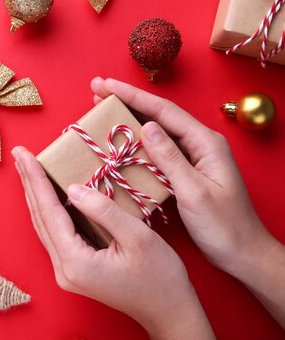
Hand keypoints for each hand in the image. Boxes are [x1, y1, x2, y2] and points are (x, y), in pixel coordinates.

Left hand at [12, 146, 222, 339]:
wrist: (169, 313)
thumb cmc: (160, 278)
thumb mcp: (137, 238)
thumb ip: (103, 211)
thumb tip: (72, 189)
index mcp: (76, 262)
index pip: (49, 212)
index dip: (36, 180)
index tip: (23, 154)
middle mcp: (63, 269)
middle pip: (40, 218)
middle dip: (29, 183)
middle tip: (19, 154)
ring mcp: (66, 272)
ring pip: (44, 226)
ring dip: (35, 195)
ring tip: (27, 168)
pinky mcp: (74, 271)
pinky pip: (55, 234)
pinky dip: (48, 210)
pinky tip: (46, 194)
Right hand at [90, 77, 284, 326]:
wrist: (243, 254)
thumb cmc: (225, 227)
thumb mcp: (196, 193)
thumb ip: (171, 159)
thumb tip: (147, 128)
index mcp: (206, 143)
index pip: (164, 111)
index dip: (133, 96)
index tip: (106, 85)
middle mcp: (199, 144)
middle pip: (158, 115)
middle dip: (127, 100)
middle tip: (96, 89)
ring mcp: (192, 157)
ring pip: (156, 130)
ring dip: (129, 118)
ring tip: (102, 108)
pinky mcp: (184, 172)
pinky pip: (156, 150)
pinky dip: (135, 141)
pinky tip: (120, 141)